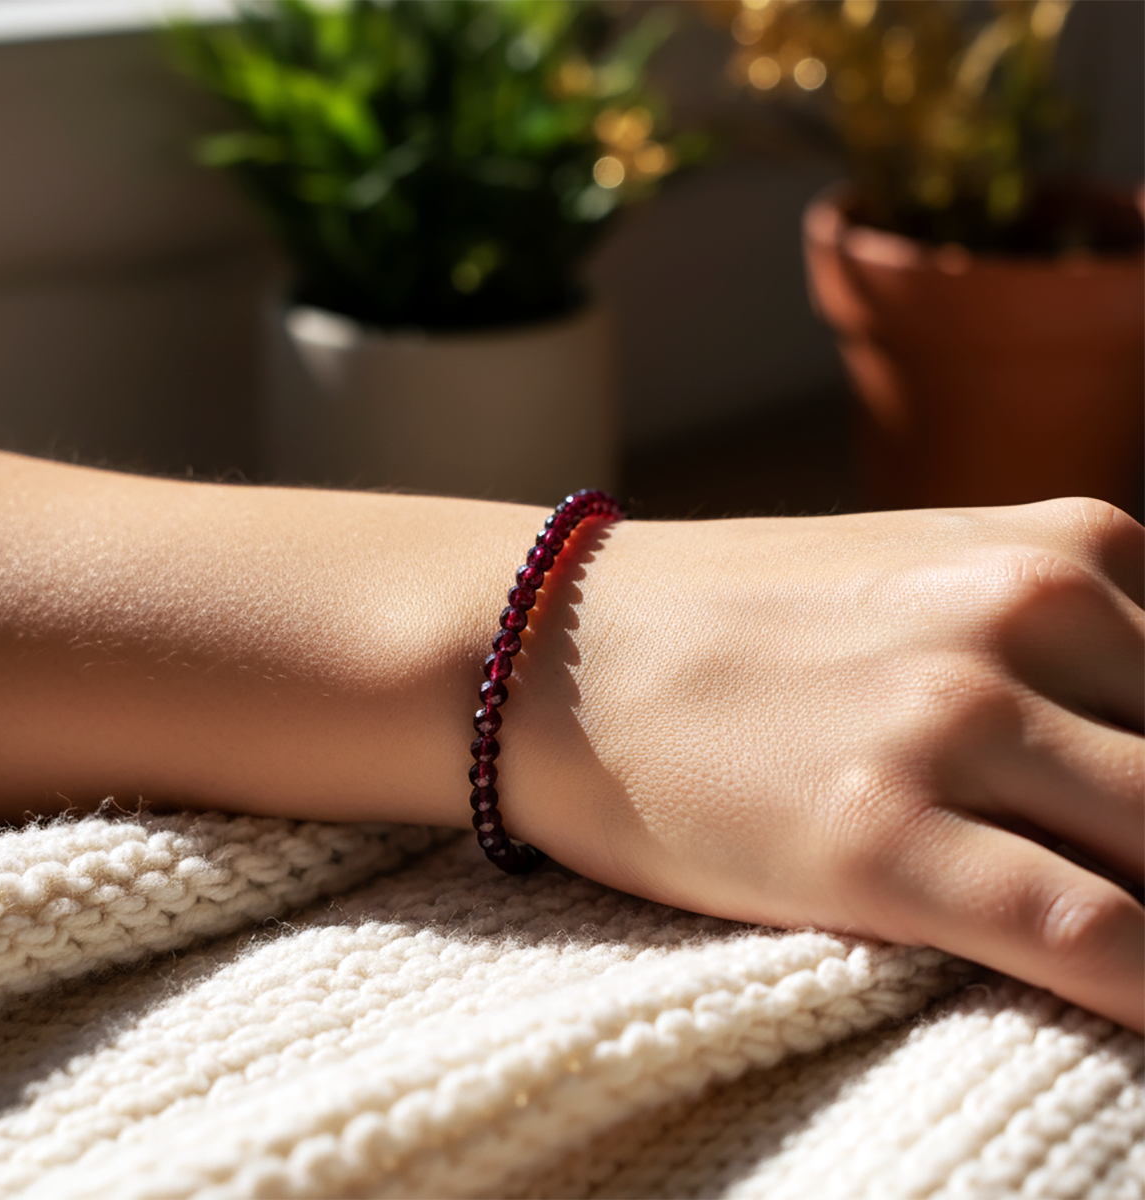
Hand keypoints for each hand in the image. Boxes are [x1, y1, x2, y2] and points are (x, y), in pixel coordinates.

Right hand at [502, 497, 1144, 1033]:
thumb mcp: (934, 582)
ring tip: (1137, 962)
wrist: (561, 647)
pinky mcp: (876, 835)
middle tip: (1139, 881)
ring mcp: (948, 722)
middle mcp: (1027, 617)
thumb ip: (1066, 646)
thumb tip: (1138, 748)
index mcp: (1067, 550)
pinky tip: (1142, 1013)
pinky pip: (1094, 938)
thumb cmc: (743, 625)